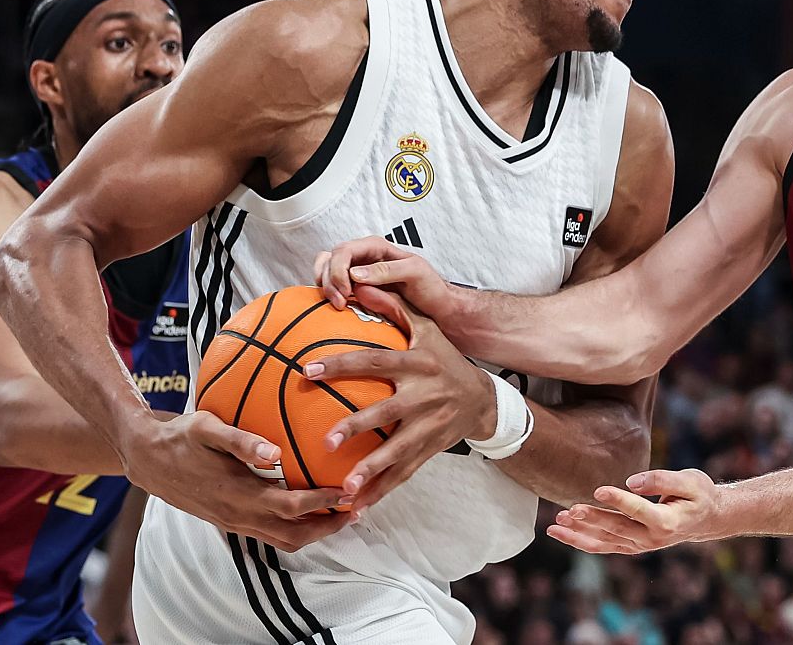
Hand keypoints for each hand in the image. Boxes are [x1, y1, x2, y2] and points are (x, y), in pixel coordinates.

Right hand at [119, 410, 349, 550]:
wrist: (147, 460)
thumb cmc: (180, 438)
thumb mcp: (207, 428)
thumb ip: (240, 441)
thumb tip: (275, 452)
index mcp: (237, 494)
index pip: (291, 506)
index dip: (323, 503)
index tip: (350, 490)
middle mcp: (238, 515)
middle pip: (294, 534)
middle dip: (329, 525)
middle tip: (359, 507)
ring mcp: (234, 523)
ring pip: (283, 540)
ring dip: (315, 531)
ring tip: (343, 513)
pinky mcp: (231, 522)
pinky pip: (270, 535)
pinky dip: (296, 528)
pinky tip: (310, 509)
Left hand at [301, 293, 496, 513]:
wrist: (483, 400)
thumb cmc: (444, 358)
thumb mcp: (427, 328)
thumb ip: (394, 307)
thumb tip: (359, 284)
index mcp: (417, 363)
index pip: (375, 362)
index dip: (342, 365)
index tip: (308, 370)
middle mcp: (423, 396)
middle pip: (386, 412)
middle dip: (357, 427)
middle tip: (326, 441)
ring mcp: (428, 427)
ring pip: (397, 452)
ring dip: (371, 471)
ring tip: (344, 489)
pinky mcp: (429, 451)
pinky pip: (403, 474)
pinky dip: (381, 492)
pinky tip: (357, 509)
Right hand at [313, 238, 457, 320]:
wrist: (435, 305)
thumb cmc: (429, 286)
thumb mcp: (414, 273)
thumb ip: (386, 270)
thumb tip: (355, 273)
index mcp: (376, 247)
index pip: (344, 251)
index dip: (338, 270)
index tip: (346, 291)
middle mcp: (363, 256)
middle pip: (330, 259)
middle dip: (329, 280)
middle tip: (340, 303)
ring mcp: (356, 270)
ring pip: (325, 269)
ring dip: (325, 286)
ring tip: (338, 305)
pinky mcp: (354, 286)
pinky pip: (331, 283)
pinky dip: (327, 292)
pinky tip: (337, 305)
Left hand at [546, 468, 726, 553]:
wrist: (707, 519)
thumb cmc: (698, 495)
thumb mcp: (690, 481)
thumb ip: (662, 479)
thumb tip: (632, 481)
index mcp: (668, 522)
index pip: (639, 511)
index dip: (619, 500)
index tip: (599, 489)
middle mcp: (652, 538)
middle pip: (617, 529)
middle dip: (592, 519)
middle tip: (571, 509)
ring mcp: (640, 545)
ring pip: (604, 542)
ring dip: (579, 533)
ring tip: (557, 521)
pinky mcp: (630, 546)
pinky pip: (602, 546)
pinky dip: (580, 540)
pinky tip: (560, 532)